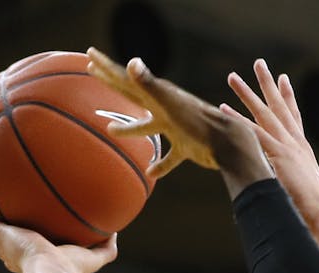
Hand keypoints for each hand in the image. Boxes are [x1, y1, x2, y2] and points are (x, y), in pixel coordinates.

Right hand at [0, 182, 115, 272]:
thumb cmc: (72, 270)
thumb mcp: (94, 257)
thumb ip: (107, 247)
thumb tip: (116, 231)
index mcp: (36, 255)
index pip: (30, 241)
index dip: (28, 230)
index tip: (30, 220)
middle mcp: (15, 249)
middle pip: (6, 230)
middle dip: (3, 218)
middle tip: (1, 202)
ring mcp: (2, 242)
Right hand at [85, 47, 268, 183]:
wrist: (229, 142)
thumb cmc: (199, 121)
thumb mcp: (169, 102)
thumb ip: (148, 83)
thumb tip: (130, 63)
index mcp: (158, 96)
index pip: (126, 79)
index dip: (107, 68)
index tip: (89, 55)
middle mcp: (165, 110)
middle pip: (133, 96)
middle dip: (113, 83)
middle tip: (94, 72)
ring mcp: (176, 128)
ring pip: (148, 128)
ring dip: (129, 129)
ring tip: (111, 130)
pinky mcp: (187, 148)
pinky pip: (170, 158)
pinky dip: (162, 165)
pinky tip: (152, 172)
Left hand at [223, 60, 318, 219]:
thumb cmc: (313, 210)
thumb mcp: (302, 190)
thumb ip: (291, 181)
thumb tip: (284, 186)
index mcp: (303, 150)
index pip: (294, 117)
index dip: (288, 97)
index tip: (283, 80)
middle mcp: (296, 143)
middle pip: (280, 107)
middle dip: (269, 84)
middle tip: (260, 64)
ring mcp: (287, 147)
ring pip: (263, 113)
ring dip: (246, 94)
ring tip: (232, 77)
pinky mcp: (278, 155)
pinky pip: (253, 133)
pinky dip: (238, 121)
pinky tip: (223, 109)